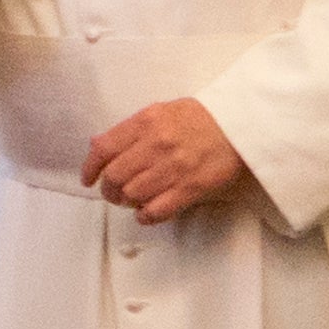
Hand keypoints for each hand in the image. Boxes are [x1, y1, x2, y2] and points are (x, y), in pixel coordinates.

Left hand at [81, 98, 243, 224]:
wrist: (240, 126)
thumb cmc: (199, 119)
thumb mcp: (161, 112)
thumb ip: (129, 129)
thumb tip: (97, 145)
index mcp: (146, 122)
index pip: (104, 149)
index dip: (90, 168)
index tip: (88, 179)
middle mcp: (156, 144)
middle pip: (115, 177)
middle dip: (108, 190)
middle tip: (113, 193)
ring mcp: (173, 168)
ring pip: (132, 195)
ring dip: (126, 202)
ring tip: (132, 200)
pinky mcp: (190, 188)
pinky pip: (156, 211)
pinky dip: (144, 216)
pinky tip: (145, 212)